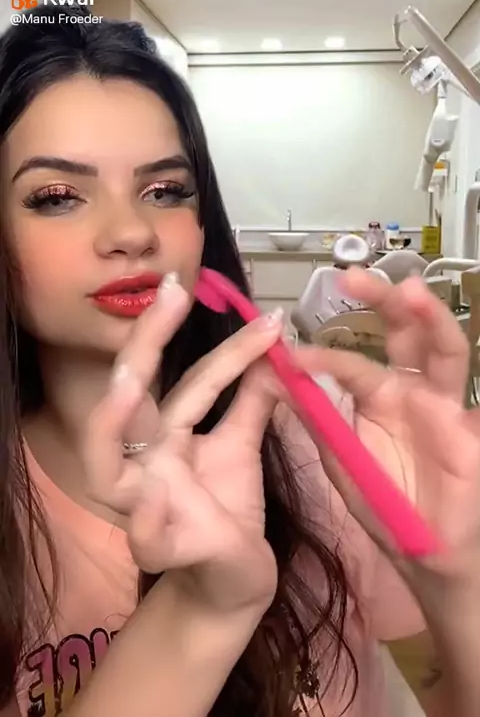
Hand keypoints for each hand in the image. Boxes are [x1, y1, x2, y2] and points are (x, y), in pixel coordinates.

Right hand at [80, 274, 284, 614]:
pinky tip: (153, 499)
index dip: (228, 348)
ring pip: (106, 467)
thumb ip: (251, 402)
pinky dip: (144, 521)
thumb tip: (272, 350)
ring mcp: (146, 505)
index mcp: (166, 436)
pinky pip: (144, 539)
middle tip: (170, 294)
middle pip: (130, 400)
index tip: (268, 317)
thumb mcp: (241, 448)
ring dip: (112, 424)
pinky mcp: (163, 551)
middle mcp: (146, 462)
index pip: (193, 380)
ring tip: (130, 384)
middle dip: (145, 346)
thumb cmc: (227, 510)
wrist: (235, 584)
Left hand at [292, 269, 479, 587]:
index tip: (291, 352)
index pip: (351, 363)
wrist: (423, 551)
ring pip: (445, 350)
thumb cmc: (383, 501)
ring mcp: (447, 404)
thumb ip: (314, 418)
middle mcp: (413, 388)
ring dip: (431, 319)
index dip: (324, 356)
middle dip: (383, 302)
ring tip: (411, 292)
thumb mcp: (340, 459)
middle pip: (403, 333)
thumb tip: (273, 373)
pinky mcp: (471, 429)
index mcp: (379, 393)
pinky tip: (458, 341)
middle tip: (354, 277)